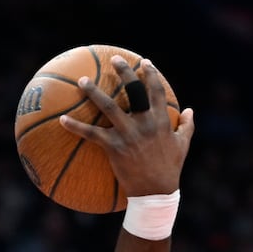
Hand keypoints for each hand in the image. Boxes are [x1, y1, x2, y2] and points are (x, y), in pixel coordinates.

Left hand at [59, 56, 195, 196]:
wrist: (155, 192)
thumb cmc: (169, 169)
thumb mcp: (183, 146)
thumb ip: (187, 126)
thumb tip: (190, 110)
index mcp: (161, 120)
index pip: (156, 91)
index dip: (150, 74)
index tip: (144, 62)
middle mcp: (145, 123)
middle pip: (134, 91)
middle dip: (125, 72)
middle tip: (115, 59)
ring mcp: (128, 134)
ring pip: (109, 106)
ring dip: (94, 92)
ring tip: (82, 80)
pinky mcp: (114, 147)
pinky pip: (91, 134)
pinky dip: (76, 127)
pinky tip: (62, 120)